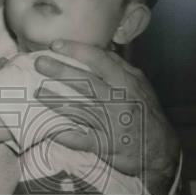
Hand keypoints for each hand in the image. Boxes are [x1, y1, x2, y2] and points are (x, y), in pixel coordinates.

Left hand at [33, 43, 179, 194]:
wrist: (159, 150)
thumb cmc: (145, 113)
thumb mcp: (139, 86)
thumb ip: (119, 68)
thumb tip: (100, 49)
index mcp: (126, 82)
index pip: (100, 60)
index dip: (76, 51)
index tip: (55, 44)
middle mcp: (117, 100)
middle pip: (85, 82)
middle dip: (60, 71)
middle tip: (39, 62)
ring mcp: (110, 123)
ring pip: (78, 109)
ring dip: (55, 100)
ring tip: (36, 92)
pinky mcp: (104, 145)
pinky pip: (80, 139)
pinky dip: (63, 135)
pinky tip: (47, 130)